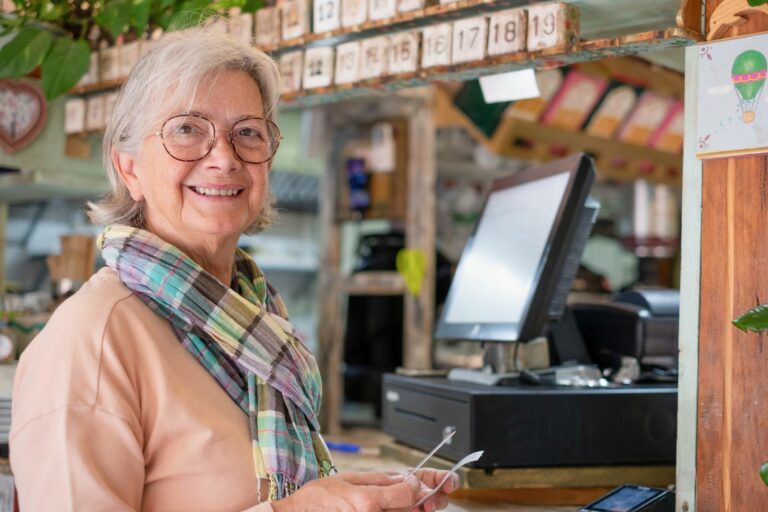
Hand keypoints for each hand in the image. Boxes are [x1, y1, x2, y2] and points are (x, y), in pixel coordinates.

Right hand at [270, 470, 455, 511]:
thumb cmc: (317, 499)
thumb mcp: (349, 479)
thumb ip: (382, 480)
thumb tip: (408, 479)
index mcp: (368, 502)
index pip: (410, 493)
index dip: (419, 486)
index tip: (419, 483)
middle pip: (413, 511)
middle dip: (425, 501)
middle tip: (432, 495)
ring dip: (413, 509)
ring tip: (416, 502)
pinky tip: (397, 507)